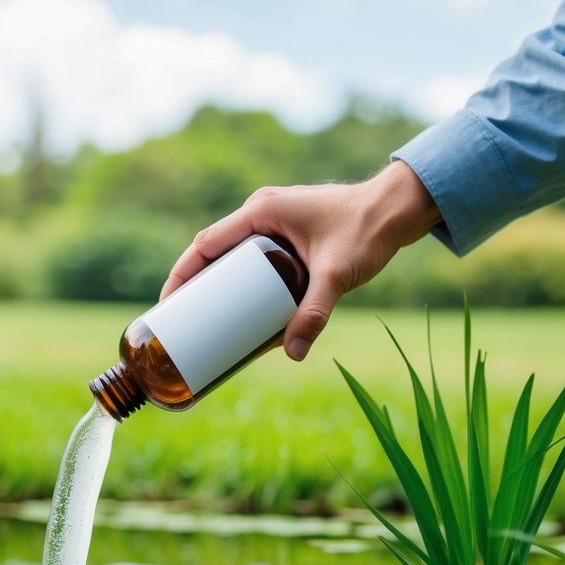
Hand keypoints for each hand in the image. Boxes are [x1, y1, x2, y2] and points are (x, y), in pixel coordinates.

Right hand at [160, 160, 441, 360]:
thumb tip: (293, 354)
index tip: (167, 305)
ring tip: (204, 323)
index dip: (182, 275)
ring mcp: (275, 225)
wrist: (397, 210)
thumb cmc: (366, 230)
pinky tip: (242, 312)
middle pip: (214, 254)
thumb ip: (315, 312)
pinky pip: (254, 261)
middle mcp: (262, 214)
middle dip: (195, 287)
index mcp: (261, 212)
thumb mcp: (336, 274)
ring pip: (233, 259)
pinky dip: (242, 284)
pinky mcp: (288, 237)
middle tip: (181, 323)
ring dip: (218, 287)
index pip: (206, 244)